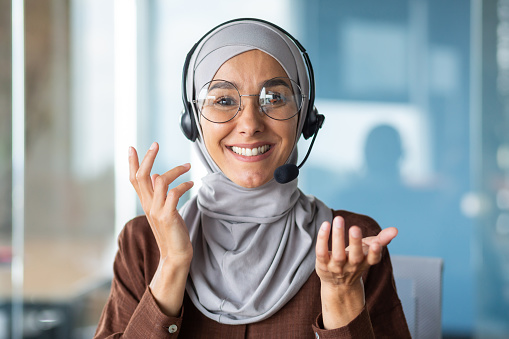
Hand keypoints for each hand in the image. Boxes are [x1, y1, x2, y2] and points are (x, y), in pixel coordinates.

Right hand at [129, 142, 193, 315]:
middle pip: (141, 177)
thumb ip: (158, 194)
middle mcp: (147, 205)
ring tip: (188, 166)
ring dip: (175, 170)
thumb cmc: (172, 232)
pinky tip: (193, 184)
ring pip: (159, 181)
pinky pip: (173, 193)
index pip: (134, 179)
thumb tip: (158, 176)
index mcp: (146, 203)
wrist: (176, 255)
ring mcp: (156, 211)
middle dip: (147, 158)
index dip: (133, 163)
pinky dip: (184, 185)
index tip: (132, 147)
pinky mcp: (168, 216)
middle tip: (155, 144)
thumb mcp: (163, 210)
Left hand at [315, 216, 397, 328]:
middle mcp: (352, 266)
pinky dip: (323, 239)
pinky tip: (325, 225)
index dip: (375, 253)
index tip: (377, 244)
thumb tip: (395, 230)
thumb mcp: (369, 250)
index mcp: (365, 262)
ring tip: (338, 219)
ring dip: (338, 236)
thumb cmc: (356, 260)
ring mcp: (336, 267)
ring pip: (337, 253)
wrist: (337, 284)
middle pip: (355, 257)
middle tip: (355, 228)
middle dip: (355, 243)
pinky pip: (322, 252)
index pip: (373, 260)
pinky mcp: (322, 264)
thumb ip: (382, 239)